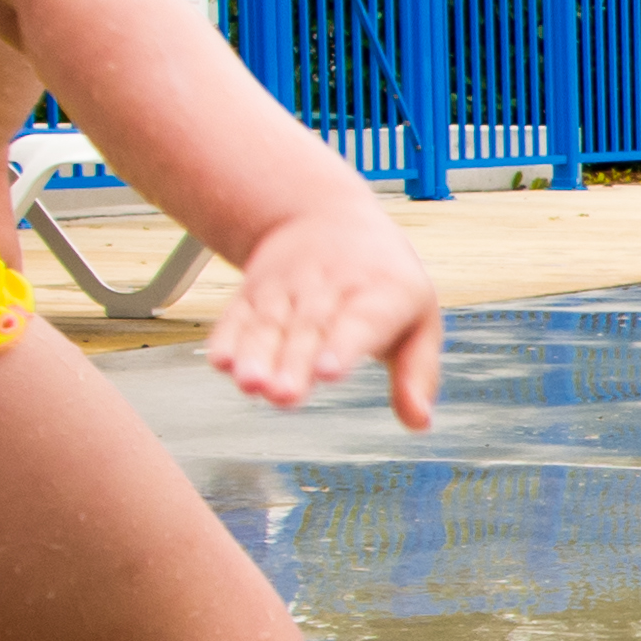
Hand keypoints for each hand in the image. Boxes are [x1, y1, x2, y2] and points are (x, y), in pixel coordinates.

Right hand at [208, 205, 443, 426]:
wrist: (327, 217)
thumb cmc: (384, 283)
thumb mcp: (419, 318)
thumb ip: (417, 374)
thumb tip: (419, 422)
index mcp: (381, 294)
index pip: (362, 321)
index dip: (343, 346)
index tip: (328, 372)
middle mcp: (331, 288)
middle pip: (309, 329)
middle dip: (293, 363)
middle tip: (284, 395)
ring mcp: (287, 288)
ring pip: (270, 323)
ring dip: (256, 355)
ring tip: (249, 383)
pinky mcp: (253, 292)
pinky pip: (238, 315)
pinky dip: (227, 337)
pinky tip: (221, 361)